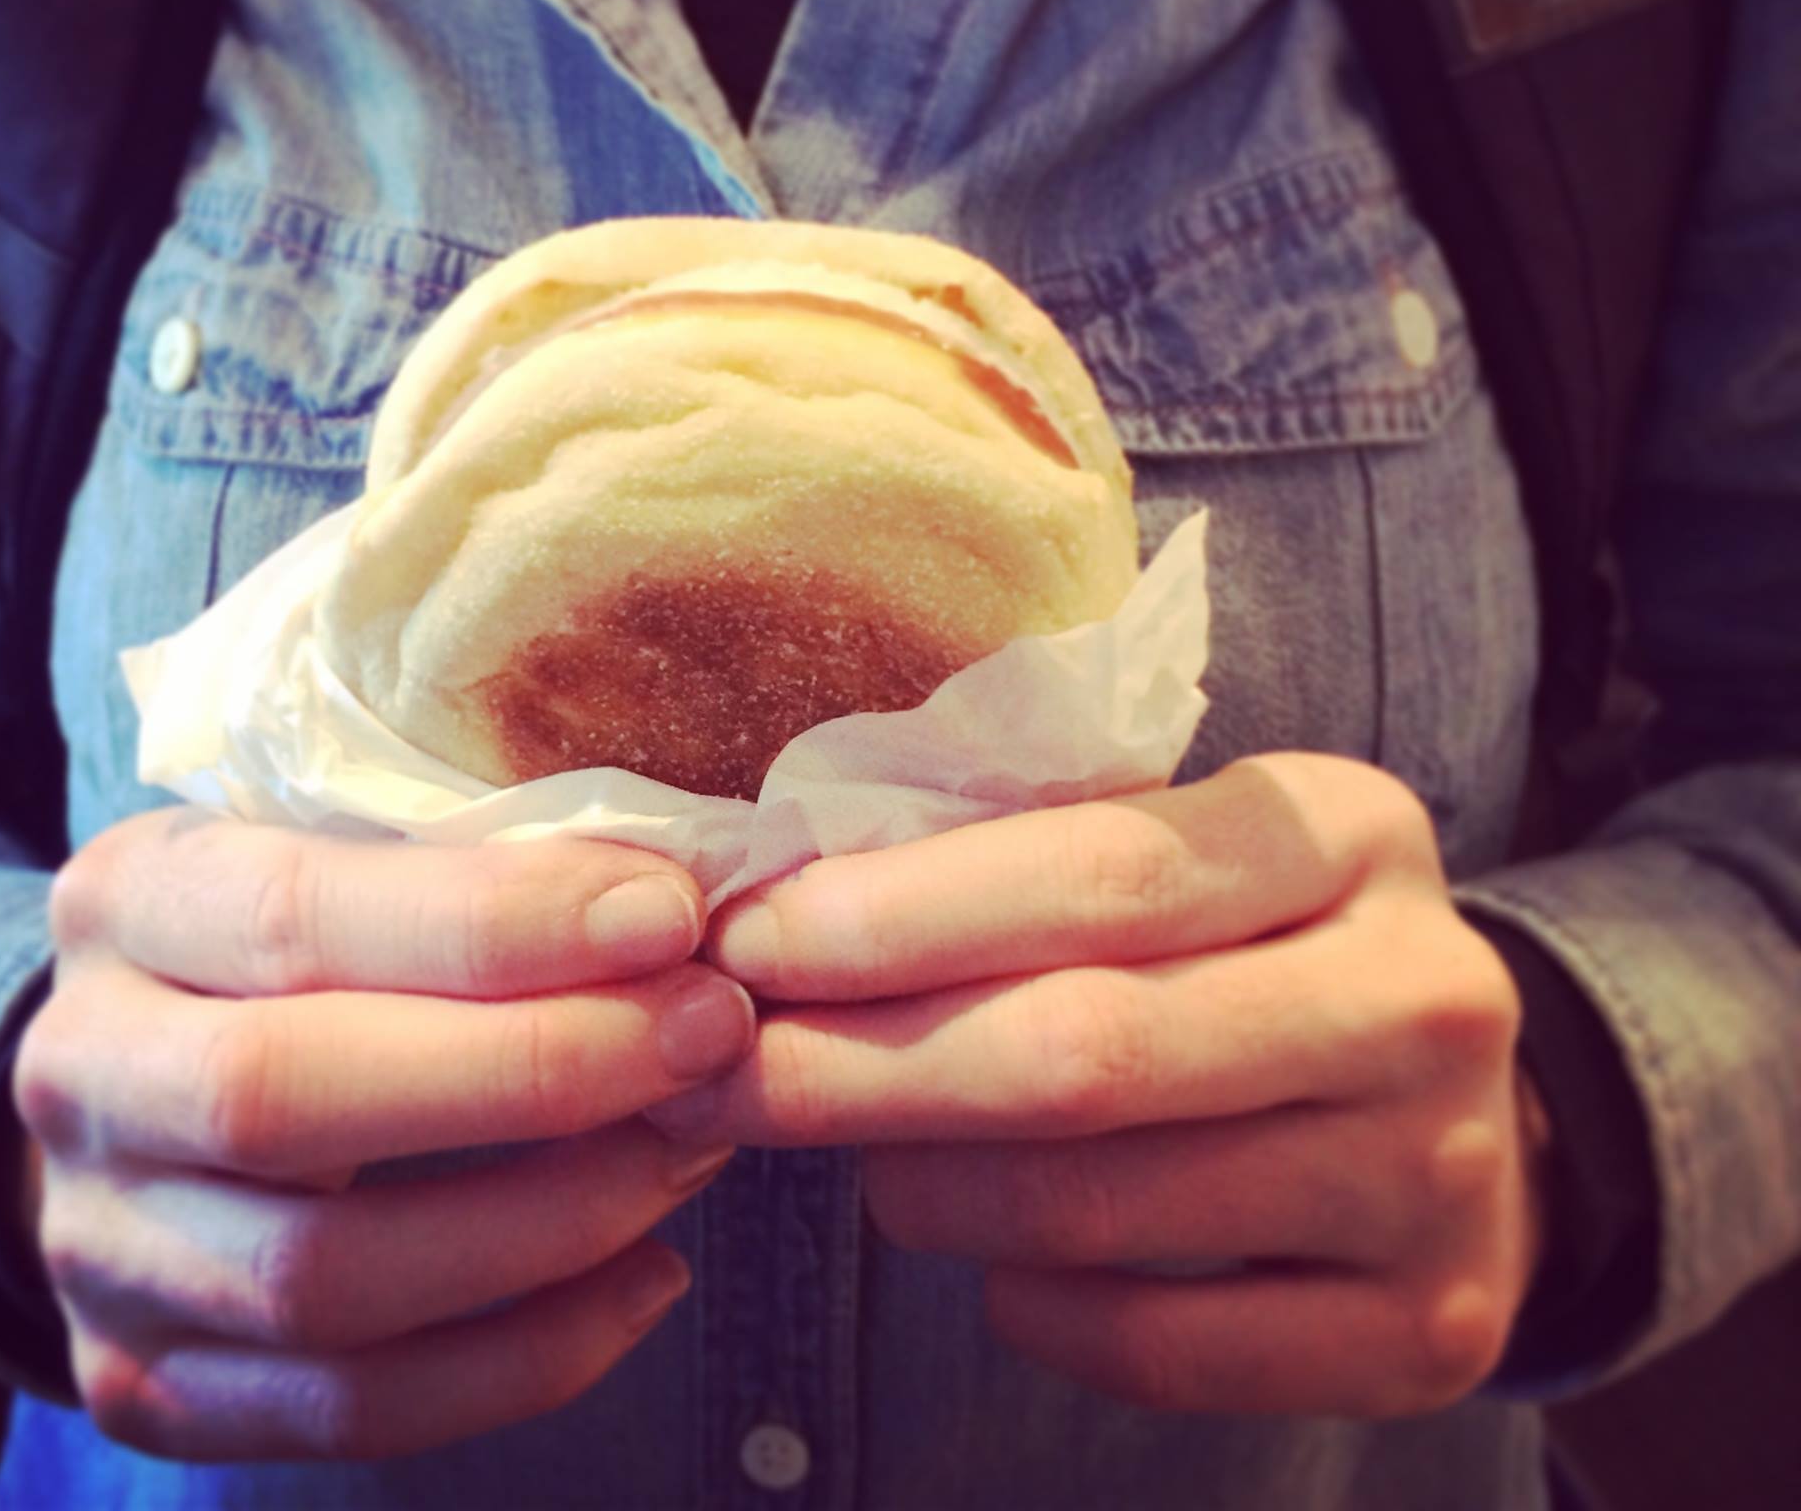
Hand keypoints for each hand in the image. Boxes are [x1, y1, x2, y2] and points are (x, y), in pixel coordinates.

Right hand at [13, 806, 753, 1460]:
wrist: (142, 1075)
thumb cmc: (300, 934)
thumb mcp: (343, 847)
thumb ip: (466, 862)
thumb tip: (670, 899)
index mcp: (125, 901)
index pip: (295, 914)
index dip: (492, 924)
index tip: (666, 915)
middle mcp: (79, 1075)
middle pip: (285, 1100)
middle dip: (533, 1070)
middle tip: (710, 1033)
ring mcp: (97, 1250)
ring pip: (319, 1281)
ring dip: (549, 1223)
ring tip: (693, 1149)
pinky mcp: (149, 1385)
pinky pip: (349, 1410)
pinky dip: (526, 1358)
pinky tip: (649, 1278)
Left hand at [665, 754, 1545, 1416]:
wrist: (1456, 1111)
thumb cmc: (1254, 947)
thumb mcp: (1187, 852)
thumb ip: (1030, 862)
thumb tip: (783, 918)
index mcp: (1350, 831)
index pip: (1105, 870)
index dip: (906, 914)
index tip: (751, 939)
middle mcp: (1419, 996)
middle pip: (1092, 1047)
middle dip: (865, 1064)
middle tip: (724, 1071)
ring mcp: (1439, 1177)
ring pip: (1108, 1204)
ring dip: (923, 1183)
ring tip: (844, 1149)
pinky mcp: (1428, 1335)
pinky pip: (1165, 1349)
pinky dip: (1031, 1307)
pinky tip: (983, 1257)